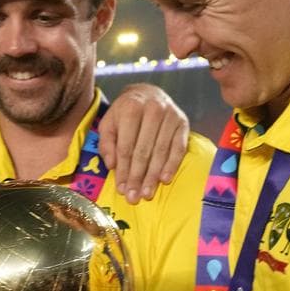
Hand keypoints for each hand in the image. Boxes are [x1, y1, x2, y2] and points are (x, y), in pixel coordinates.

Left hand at [99, 83, 187, 202]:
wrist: (148, 93)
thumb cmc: (125, 112)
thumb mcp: (109, 123)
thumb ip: (107, 143)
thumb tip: (112, 165)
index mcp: (131, 107)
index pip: (126, 146)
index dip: (123, 170)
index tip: (121, 189)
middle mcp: (153, 109)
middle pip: (143, 151)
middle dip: (137, 177)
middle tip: (134, 197)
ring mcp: (170, 116)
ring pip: (161, 151)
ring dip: (153, 176)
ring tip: (147, 193)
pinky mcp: (183, 122)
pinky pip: (178, 148)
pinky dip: (172, 165)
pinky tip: (164, 179)